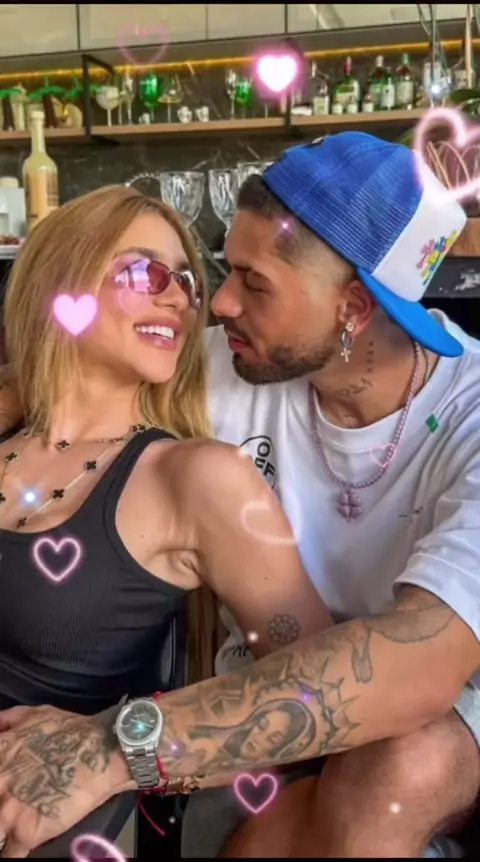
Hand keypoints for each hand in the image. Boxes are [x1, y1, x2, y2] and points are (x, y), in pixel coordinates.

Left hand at [0, 704, 132, 857]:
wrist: (100, 751)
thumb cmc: (70, 730)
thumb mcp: (35, 713)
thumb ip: (7, 721)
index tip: (0, 788)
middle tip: (7, 806)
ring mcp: (7, 811)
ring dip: (0, 831)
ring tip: (8, 829)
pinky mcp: (25, 833)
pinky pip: (9, 855)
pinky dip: (11, 855)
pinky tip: (16, 850)